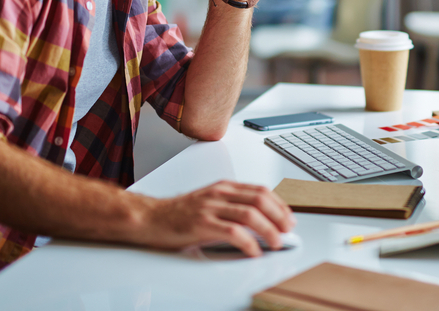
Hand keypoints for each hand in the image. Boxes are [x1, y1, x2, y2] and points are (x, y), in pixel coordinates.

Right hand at [136, 180, 295, 256]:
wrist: (150, 217)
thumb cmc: (178, 213)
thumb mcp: (209, 202)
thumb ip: (231, 206)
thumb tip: (258, 219)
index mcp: (223, 187)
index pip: (259, 190)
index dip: (279, 204)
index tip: (288, 218)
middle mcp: (219, 194)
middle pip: (259, 199)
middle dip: (279, 216)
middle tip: (288, 231)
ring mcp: (210, 208)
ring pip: (250, 214)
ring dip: (269, 230)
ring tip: (276, 243)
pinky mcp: (202, 224)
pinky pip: (233, 232)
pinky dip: (249, 242)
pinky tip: (254, 251)